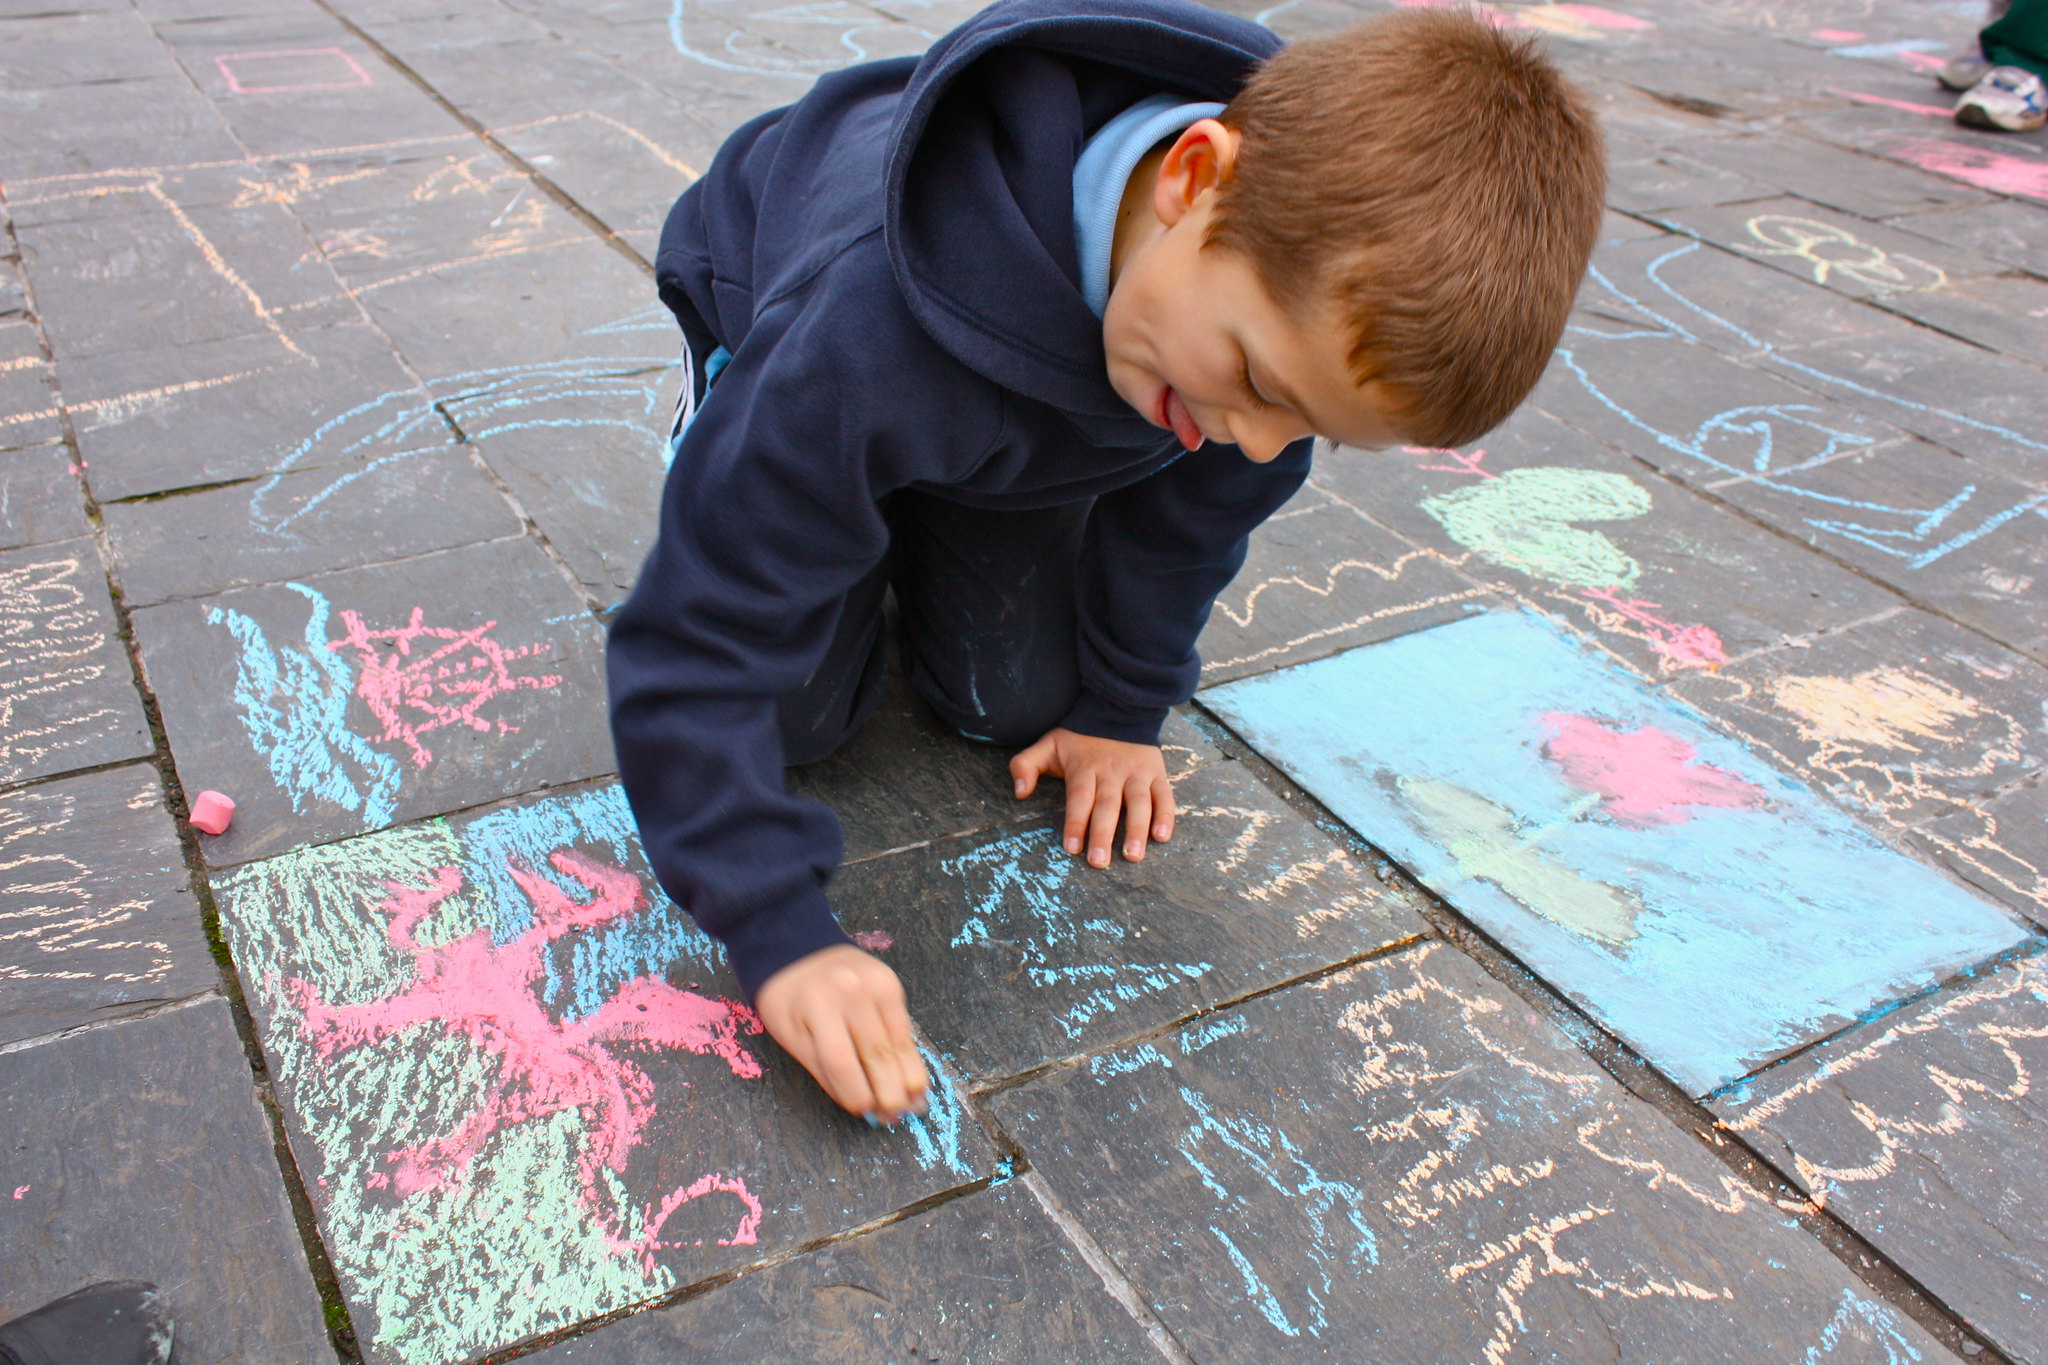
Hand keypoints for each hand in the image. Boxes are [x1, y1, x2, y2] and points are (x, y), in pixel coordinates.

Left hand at [754, 944, 928, 1123]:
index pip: (842, 1062)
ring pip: (896, 1043)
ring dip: (907, 1080)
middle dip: (888, 1094)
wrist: (797, 945)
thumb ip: (823, 1068)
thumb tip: (860, 1102)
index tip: (863, 1112)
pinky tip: (915, 1078)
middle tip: (893, 1119)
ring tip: (912, 1106)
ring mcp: (875, 984)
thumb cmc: (787, 997)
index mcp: (816, 1006)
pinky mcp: (891, 982)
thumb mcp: (790, 1034)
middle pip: (876, 1055)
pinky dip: (910, 1056)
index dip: (856, 1094)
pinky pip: (904, 1028)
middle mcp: (850, 992)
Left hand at [1009, 727, 1175, 867]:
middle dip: (1103, 834)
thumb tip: (1019, 793)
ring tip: (1132, 856)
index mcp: (1084, 767)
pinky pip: (1164, 795)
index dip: (1076, 822)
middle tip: (1098, 862)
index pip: (1080, 797)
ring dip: (1136, 829)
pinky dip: (1166, 815)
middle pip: (1108, 805)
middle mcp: (1112, 772)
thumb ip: (1025, 765)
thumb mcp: (1048, 744)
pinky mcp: (1156, 774)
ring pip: (1138, 803)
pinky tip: (1162, 836)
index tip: (1072, 847)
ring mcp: (1136, 773)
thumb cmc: (1078, 738)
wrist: (1117, 710)